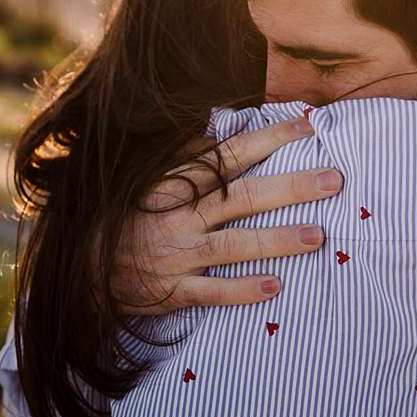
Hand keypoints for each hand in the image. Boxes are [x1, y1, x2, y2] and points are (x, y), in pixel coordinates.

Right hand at [114, 116, 341, 314]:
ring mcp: (179, 254)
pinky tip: (276, 286)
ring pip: (235, 245)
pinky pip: (213, 291)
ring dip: (278, 240)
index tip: (308, 124)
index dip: (269, 138)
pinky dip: (243, 290)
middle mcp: (181, 217)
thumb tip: (221, 128)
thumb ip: (184, 157)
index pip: (230, 155)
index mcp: (175, 184)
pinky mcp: (173, 290)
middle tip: (335, 180)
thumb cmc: (122, 216)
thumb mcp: (146, 177)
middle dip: (291, 187)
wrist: (81, 267)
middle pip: (243, 197)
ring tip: (319, 236)